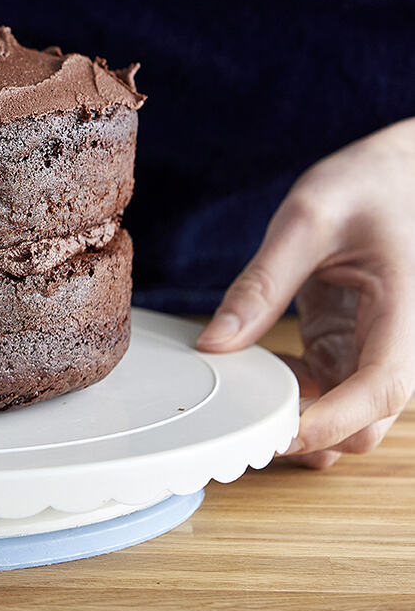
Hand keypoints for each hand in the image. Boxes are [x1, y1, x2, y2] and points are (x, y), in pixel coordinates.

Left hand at [197, 118, 414, 467]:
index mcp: (407, 310)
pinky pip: (329, 392)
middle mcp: (402, 342)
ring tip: (239, 399)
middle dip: (312, 434)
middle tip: (240, 423)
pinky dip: (295, 396)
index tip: (281, 436)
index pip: (383, 387)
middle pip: (368, 421)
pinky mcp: (353, 347)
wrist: (395, 175)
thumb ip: (262, 284)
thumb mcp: (306, 219)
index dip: (334, 421)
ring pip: (349, 417)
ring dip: (300, 420)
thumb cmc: (365, 186)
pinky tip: (255, 374)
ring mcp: (377, 350)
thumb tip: (214, 343)